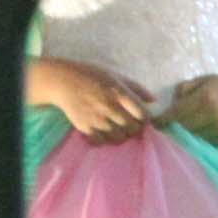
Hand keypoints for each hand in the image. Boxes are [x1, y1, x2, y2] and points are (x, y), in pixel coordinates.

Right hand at [31, 58, 148, 141]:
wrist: (63, 81)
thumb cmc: (91, 75)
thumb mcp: (115, 76)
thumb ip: (136, 88)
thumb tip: (153, 101)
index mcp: (119, 93)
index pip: (142, 115)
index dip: (145, 119)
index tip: (140, 118)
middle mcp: (110, 108)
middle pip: (133, 129)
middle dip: (135, 128)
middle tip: (130, 124)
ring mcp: (97, 119)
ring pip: (119, 138)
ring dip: (122, 135)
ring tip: (117, 128)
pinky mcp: (86, 128)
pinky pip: (103, 142)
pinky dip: (106, 139)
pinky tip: (104, 131)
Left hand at [163, 71, 217, 144]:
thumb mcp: (203, 80)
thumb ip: (184, 89)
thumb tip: (170, 104)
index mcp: (206, 98)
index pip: (178, 113)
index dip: (163, 120)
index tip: (153, 123)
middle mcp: (214, 115)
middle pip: (184, 128)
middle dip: (172, 129)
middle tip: (162, 129)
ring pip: (195, 137)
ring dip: (184, 135)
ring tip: (176, 132)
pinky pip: (207, 140)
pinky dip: (198, 137)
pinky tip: (194, 133)